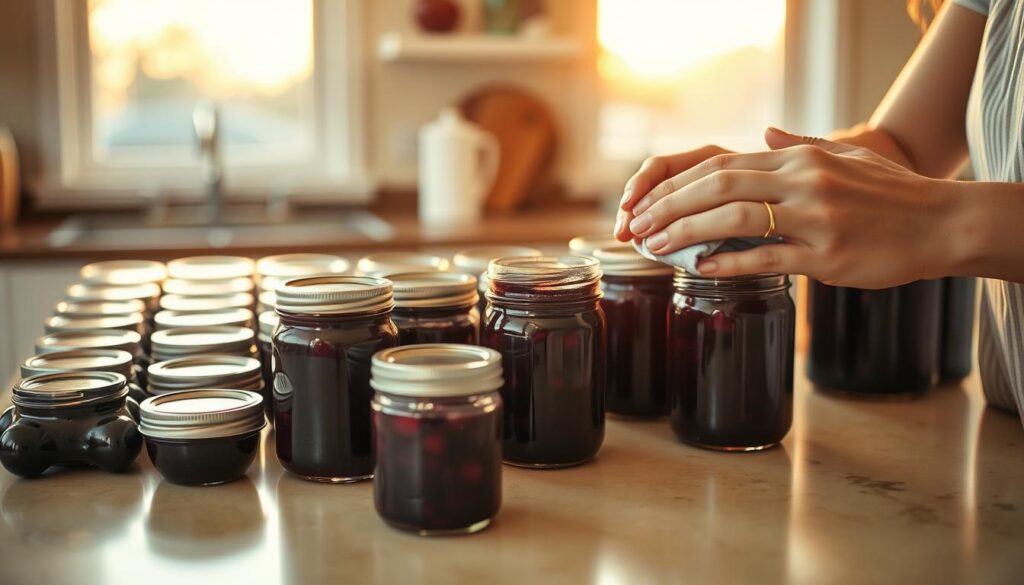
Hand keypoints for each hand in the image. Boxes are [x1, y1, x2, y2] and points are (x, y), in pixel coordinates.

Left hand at [614, 127, 956, 288]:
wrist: (941, 223)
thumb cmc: (889, 193)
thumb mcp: (845, 157)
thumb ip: (799, 146)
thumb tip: (763, 135)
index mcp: (798, 160)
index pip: (721, 166)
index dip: (677, 185)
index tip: (645, 202)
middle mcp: (802, 182)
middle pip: (718, 187)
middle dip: (669, 206)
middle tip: (636, 227)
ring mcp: (815, 219)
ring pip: (736, 220)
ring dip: (687, 232)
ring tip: (655, 247)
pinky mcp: (828, 256)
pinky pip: (769, 258)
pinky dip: (730, 263)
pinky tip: (701, 268)